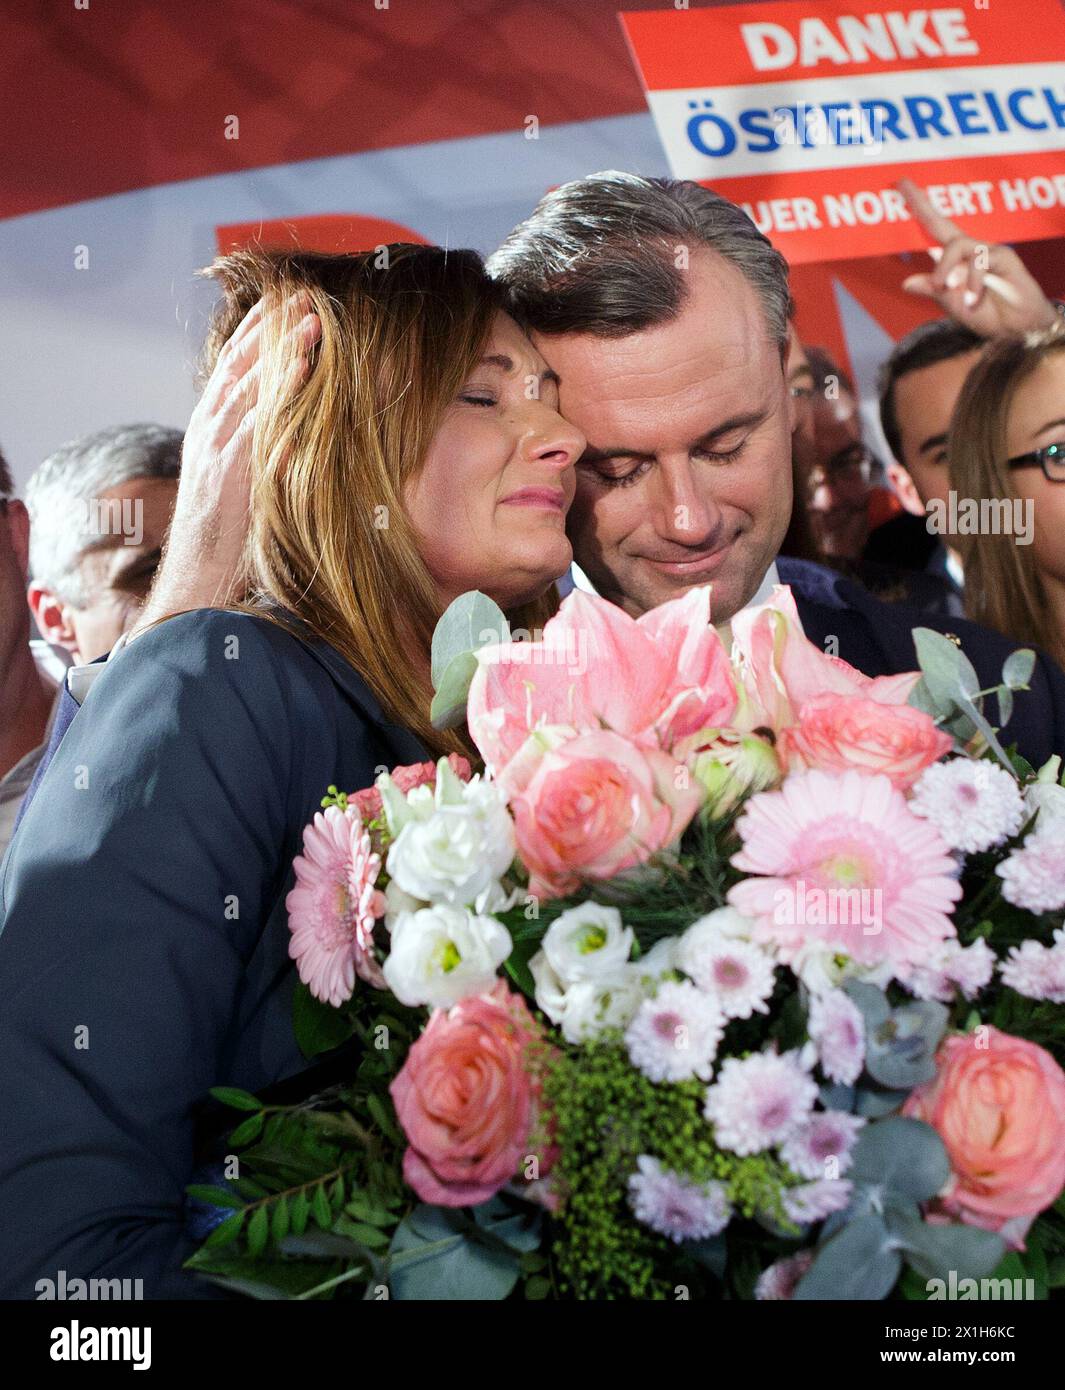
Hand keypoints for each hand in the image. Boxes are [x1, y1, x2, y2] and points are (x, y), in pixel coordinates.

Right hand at [131, 295, 320, 635]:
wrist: (196, 576)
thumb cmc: (223, 535)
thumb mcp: (239, 480)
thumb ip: (255, 448)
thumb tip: (288, 429)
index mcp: (209, 427)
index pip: (233, 365)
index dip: (258, 331)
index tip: (284, 299)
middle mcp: (209, 429)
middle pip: (241, 363)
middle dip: (272, 326)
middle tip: (304, 292)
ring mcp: (218, 448)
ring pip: (251, 385)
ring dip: (284, 349)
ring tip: (313, 318)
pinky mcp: (232, 471)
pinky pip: (260, 423)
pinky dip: (282, 394)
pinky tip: (304, 370)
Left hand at [897, 178, 1057, 338]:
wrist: (1018, 328)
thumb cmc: (988, 315)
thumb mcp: (954, 306)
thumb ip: (935, 291)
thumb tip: (906, 283)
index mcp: (954, 261)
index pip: (932, 230)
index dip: (918, 210)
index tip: (900, 187)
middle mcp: (969, 251)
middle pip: (941, 223)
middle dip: (921, 205)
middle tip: (903, 185)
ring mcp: (987, 252)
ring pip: (957, 245)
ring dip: (946, 270)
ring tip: (946, 290)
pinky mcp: (1004, 258)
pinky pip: (981, 261)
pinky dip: (972, 281)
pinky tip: (973, 300)